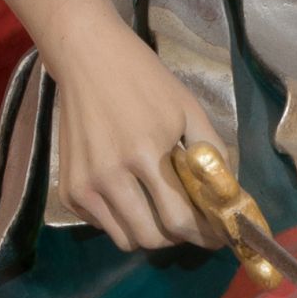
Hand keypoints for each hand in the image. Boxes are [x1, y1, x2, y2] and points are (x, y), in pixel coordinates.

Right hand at [40, 8, 219, 251]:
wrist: (87, 58)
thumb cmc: (143, 80)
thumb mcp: (187, 108)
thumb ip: (211, 153)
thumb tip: (228, 194)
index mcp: (145, 154)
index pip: (179, 219)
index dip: (203, 234)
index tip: (217, 236)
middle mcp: (110, 176)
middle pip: (152, 239)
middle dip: (178, 237)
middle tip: (189, 222)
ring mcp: (84, 185)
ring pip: (125, 239)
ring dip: (149, 232)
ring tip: (159, 209)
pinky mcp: (69, 190)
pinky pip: (102, 226)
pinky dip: (121, 220)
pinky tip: (129, 193)